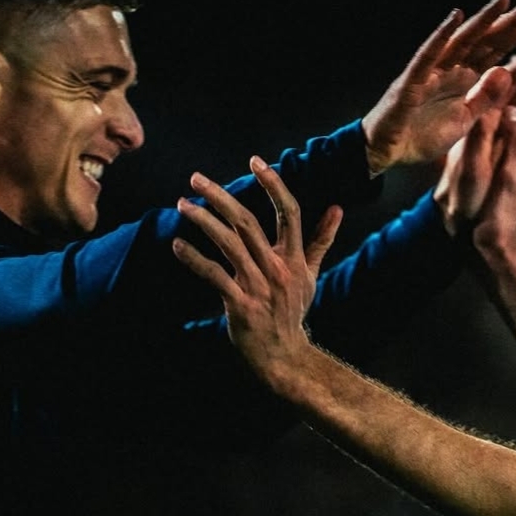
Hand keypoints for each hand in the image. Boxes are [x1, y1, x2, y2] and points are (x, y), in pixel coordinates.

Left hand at [172, 157, 341, 384]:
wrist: (285, 355)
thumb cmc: (294, 311)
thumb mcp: (311, 275)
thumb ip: (322, 240)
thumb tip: (337, 208)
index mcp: (295, 258)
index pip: (289, 212)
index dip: (274, 184)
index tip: (256, 160)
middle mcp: (278, 268)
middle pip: (248, 222)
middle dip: (221, 196)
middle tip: (196, 179)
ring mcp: (259, 286)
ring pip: (229, 245)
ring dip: (203, 222)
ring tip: (182, 205)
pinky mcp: (240, 305)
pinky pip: (215, 276)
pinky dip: (194, 259)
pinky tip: (178, 245)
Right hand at [361, 0, 515, 174]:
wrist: (386, 151)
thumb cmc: (422, 134)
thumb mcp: (465, 122)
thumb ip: (486, 100)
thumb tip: (509, 73)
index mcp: (468, 82)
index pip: (502, 60)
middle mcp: (453, 70)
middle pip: (488, 43)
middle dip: (512, 25)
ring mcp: (433, 72)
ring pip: (463, 41)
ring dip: (483, 21)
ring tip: (505, 1)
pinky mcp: (412, 80)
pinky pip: (428, 54)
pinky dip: (441, 36)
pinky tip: (456, 18)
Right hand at [434, 86, 515, 265]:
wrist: (493, 253)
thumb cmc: (502, 219)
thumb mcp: (512, 178)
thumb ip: (514, 143)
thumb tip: (514, 109)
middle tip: (503, 67)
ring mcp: (508, 167)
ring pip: (509, 127)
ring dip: (502, 106)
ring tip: (485, 86)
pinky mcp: (493, 177)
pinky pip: (492, 144)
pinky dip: (487, 127)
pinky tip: (471, 120)